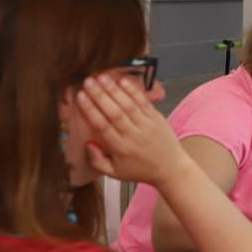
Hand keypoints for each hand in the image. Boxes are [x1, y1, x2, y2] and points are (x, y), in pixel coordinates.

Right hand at [76, 75, 191, 186]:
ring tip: (101, 77)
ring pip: (128, 105)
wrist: (171, 169)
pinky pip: (143, 102)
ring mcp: (146, 125)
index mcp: (120, 148)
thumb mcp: (116, 173)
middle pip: (114, 112)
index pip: (102, 126)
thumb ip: (98, 161)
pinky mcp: (157, 118)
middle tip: (87, 81)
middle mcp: (133, 135)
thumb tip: (88, 144)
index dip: (91, 110)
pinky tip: (122, 81)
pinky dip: (133, 91)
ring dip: (114, 89)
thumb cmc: (141, 170)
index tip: (80, 96)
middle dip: (99, 95)